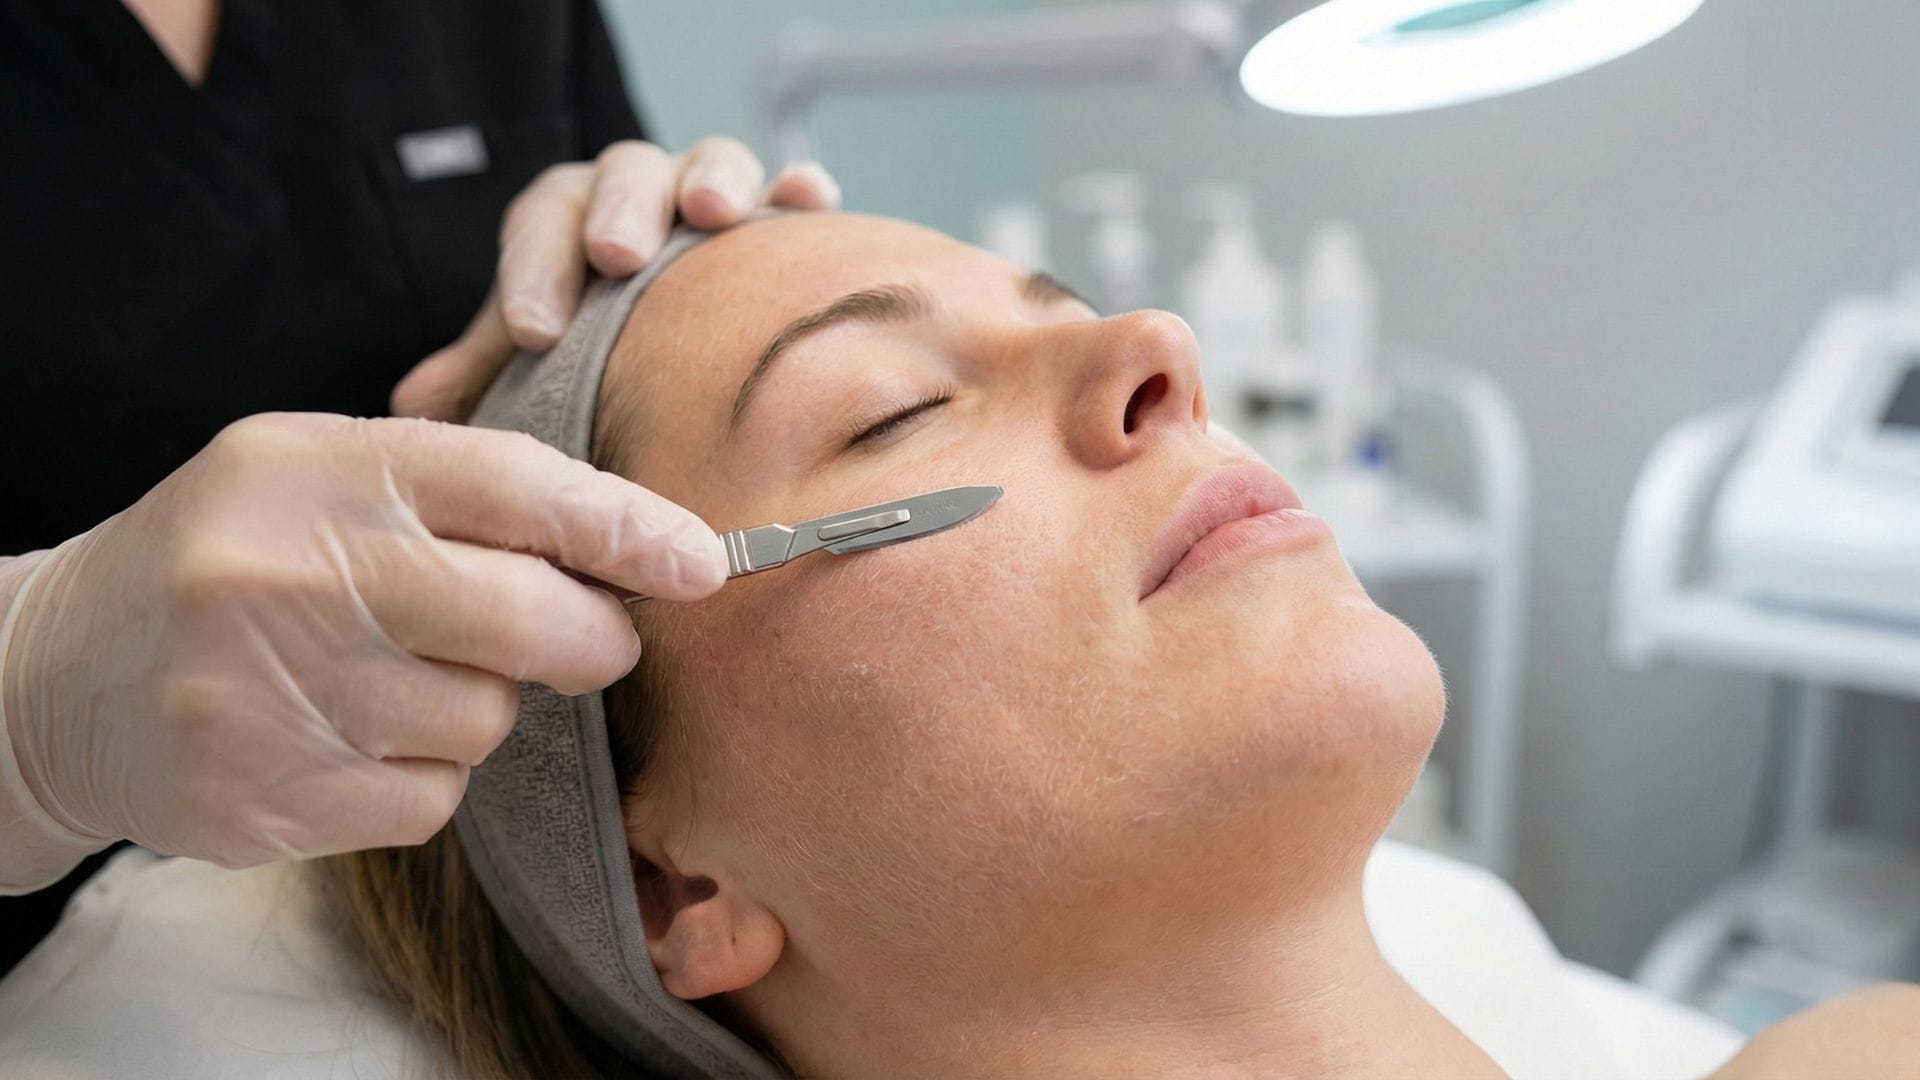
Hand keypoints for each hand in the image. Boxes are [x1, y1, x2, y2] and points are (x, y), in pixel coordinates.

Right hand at [0, 413, 725, 879]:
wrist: (50, 676)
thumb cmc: (223, 557)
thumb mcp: (310, 474)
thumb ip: (450, 487)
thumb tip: (629, 538)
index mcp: (314, 471)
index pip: (510, 485)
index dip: (625, 525)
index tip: (704, 560)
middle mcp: (291, 575)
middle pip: (525, 618)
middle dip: (591, 636)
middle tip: (588, 637)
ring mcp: (272, 695)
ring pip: (485, 720)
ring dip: (479, 707)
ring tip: (396, 676)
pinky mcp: (265, 799)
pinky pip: (430, 799)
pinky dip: (422, 776)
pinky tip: (352, 738)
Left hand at [392, 137, 839, 420]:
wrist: (670, 335)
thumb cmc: (592, 343)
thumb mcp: (529, 356)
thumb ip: (482, 371)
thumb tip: (419, 402)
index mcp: (570, 217)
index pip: (544, 220)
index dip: (534, 269)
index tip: (535, 332)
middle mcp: (640, 194)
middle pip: (626, 174)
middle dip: (619, 210)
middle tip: (615, 257)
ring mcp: (712, 199)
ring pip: (711, 161)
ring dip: (712, 179)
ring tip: (714, 214)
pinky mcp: (778, 220)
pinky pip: (791, 189)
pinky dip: (801, 188)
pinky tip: (812, 200)